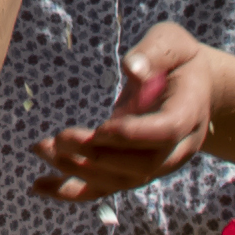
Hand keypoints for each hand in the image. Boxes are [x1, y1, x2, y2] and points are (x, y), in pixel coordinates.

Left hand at [34, 24, 234, 201]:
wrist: (195, 90)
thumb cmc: (180, 61)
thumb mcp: (174, 43)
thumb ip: (155, 52)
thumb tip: (132, 69)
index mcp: (189, 113)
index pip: (166, 132)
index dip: (134, 134)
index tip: (101, 128)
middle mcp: (177, 149)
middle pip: (140, 166)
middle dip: (98, 156)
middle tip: (61, 138)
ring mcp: (156, 165)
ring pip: (120, 181)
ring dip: (79, 171)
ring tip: (41, 148)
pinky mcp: (134, 172)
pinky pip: (105, 189)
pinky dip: (72, 191)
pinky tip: (40, 185)